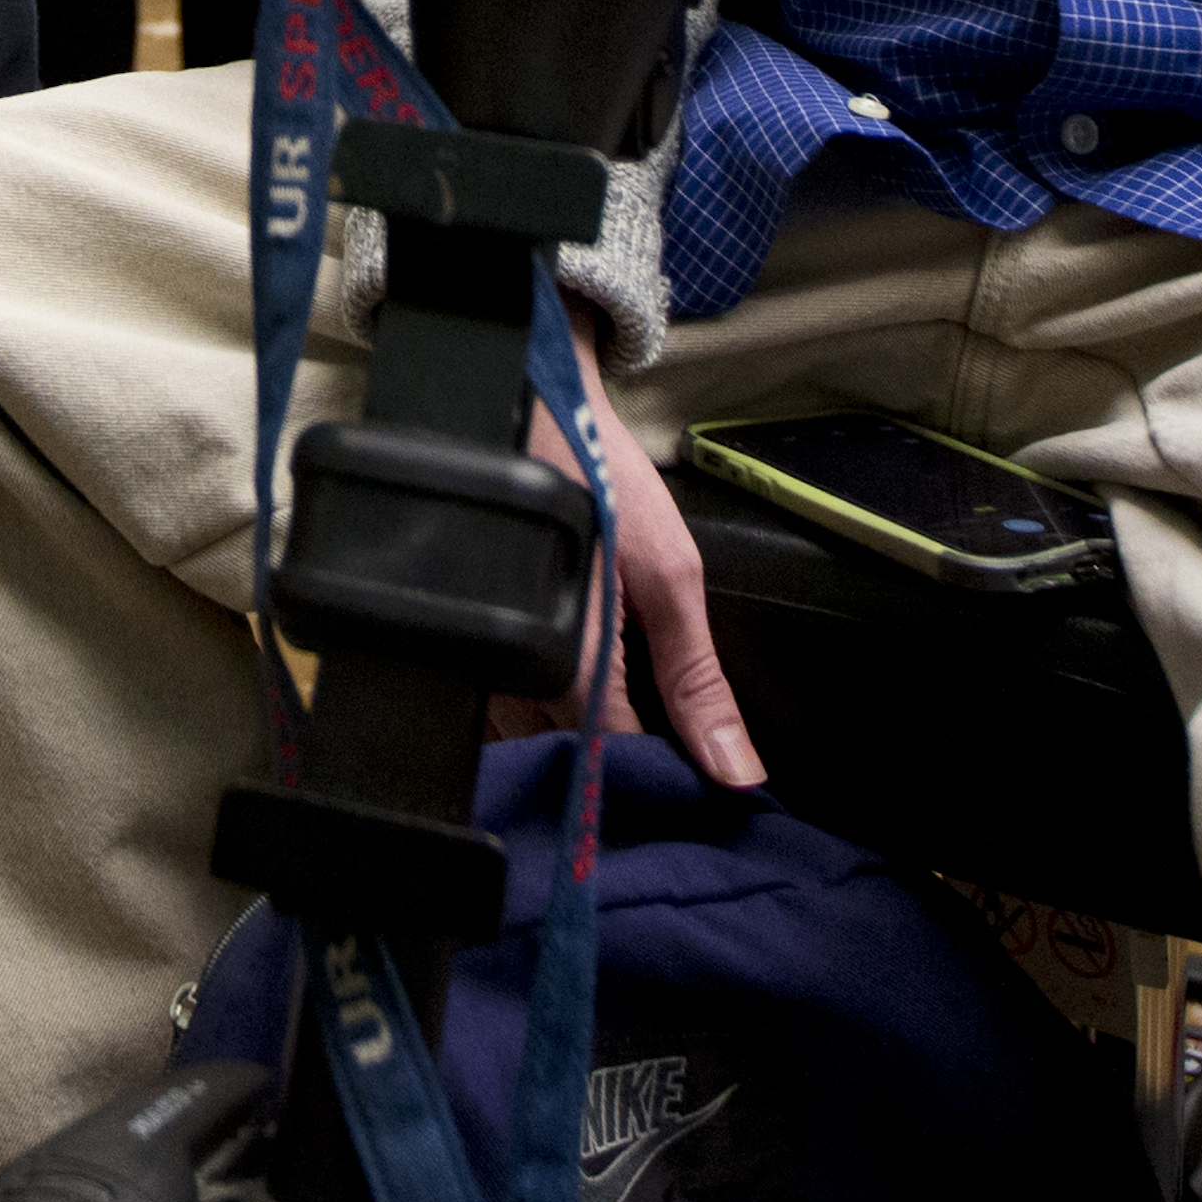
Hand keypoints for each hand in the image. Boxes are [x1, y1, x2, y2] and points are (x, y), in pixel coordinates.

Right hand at [500, 314, 765, 787]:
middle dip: (609, 777)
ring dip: (568, 751)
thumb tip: (737, 772)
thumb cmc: (603, 482)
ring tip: (621, 740)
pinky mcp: (463, 649)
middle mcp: (507, 681)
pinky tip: (572, 709)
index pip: (612, 771)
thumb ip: (698, 679)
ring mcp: (476, 668)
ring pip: (524, 748)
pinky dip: (537, 722)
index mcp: (568, 668)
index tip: (693, 797)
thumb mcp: (670, 574)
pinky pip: (497, 715)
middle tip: (662, 777)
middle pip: (562, 768)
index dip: (655, 787)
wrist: (531, 404)